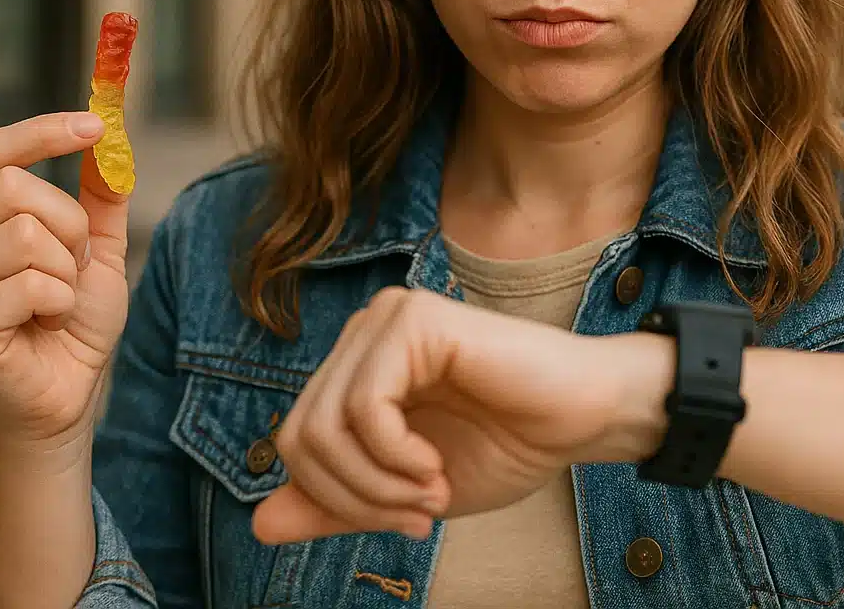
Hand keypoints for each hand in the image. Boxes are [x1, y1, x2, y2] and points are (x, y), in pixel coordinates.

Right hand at [0, 112, 131, 445]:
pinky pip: (33, 284)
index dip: (43, 132)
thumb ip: (101, 195)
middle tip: (74, 265)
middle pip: (15, 189)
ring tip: (57, 299)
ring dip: (66, 271)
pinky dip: (61, 303)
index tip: (96, 125)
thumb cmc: (74, 317)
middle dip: (69, 226)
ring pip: (27, 235)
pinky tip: (47, 323)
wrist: (71, 386)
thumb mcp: (99, 246)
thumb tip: (112, 141)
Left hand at [251, 287, 672, 544]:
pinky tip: (435, 465)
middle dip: (356, 497)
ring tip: (433, 493)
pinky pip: (364, 408)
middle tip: (419, 516)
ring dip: (377, 484)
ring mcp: (386, 318)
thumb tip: (259, 526)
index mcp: (358, 366)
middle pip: (299, 437)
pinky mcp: (414, 319)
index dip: (340, 500)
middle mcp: (364, 332)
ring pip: (324, 426)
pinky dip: (394, 457)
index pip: (295, 443)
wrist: (584, 419)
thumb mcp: (406, 493)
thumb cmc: (510, 444)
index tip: (409, 522)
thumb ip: (339, 504)